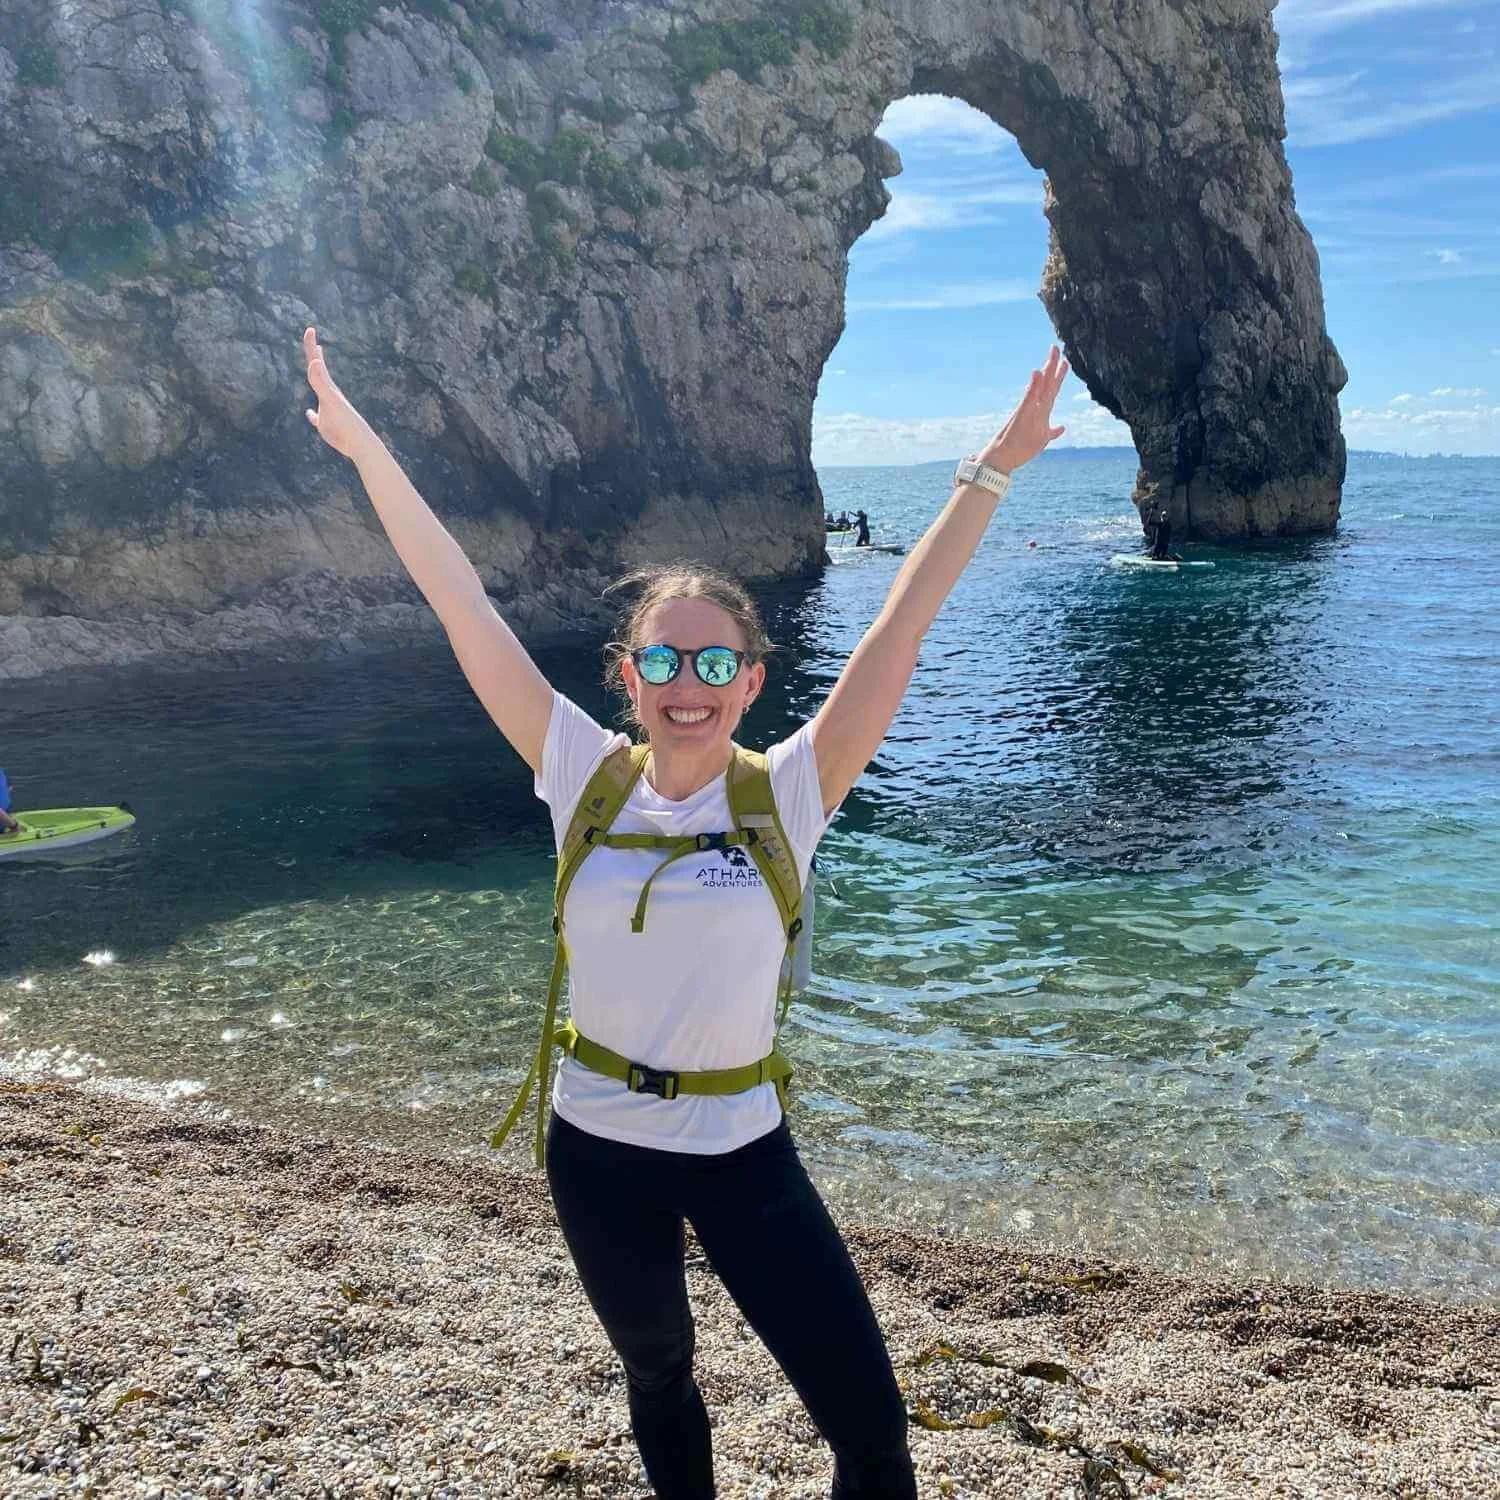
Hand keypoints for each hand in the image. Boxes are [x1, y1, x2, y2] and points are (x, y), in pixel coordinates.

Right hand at [303, 326, 373, 460]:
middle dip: (314, 356)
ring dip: (316, 380)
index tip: (310, 329)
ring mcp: (328, 409)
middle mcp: (329, 395)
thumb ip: (321, 382)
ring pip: (320, 391)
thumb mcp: (330, 400)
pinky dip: (312, 415)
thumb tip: (314, 361)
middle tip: (313, 341)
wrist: (359, 444)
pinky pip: (316, 417)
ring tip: (315, 371)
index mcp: (328, 388)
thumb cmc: (345, 424)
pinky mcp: (327, 425)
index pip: (317, 362)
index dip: (312, 346)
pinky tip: (310, 413)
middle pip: (319, 371)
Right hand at [978, 346, 1068, 473]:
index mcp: (1042, 413)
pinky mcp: (1021, 415)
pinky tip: (1037, 372)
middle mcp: (1035, 408)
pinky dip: (1033, 386)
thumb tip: (1062, 427)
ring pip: (1040, 387)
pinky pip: (1028, 398)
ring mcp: (1028, 410)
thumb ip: (1052, 432)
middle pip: (1047, 384)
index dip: (1059, 376)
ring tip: (1052, 354)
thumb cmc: (1020, 450)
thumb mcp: (1042, 440)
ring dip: (1046, 370)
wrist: (1002, 458)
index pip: (1052, 390)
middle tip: (1056, 347)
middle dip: (1053, 366)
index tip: (1065, 361)